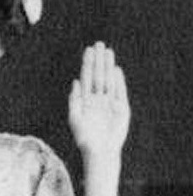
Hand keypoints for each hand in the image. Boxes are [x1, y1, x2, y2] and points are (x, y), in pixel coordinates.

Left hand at [68, 42, 130, 161]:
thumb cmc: (84, 138)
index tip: (88, 50)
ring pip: (109, 80)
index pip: (87, 77)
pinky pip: (119, 91)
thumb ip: (74, 100)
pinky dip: (118, 81)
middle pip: (98, 75)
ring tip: (108, 52)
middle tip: (99, 44)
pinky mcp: (121, 108)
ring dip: (108, 66)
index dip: (88, 64)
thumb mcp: (75, 118)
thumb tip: (75, 81)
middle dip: (99, 60)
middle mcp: (97, 99)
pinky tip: (116, 70)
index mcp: (85, 100)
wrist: (100, 151)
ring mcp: (109, 102)